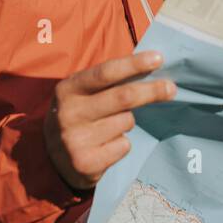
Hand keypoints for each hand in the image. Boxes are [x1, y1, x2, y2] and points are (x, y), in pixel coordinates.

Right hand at [43, 51, 175, 191]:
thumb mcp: (81, 94)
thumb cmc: (77, 116)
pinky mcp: (85, 163)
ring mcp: (75, 140)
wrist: (51, 160)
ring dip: (127, 122)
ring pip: (126, 123)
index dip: (134, 64)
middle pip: (123, 97)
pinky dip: (122, 144)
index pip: (105, 72)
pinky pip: (123, 146)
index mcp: (67, 89)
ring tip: (108, 127)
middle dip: (151, 91)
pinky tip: (105, 146)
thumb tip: (150, 66)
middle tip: (171, 88)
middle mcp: (68, 113)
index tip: (158, 59)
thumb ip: (108, 82)